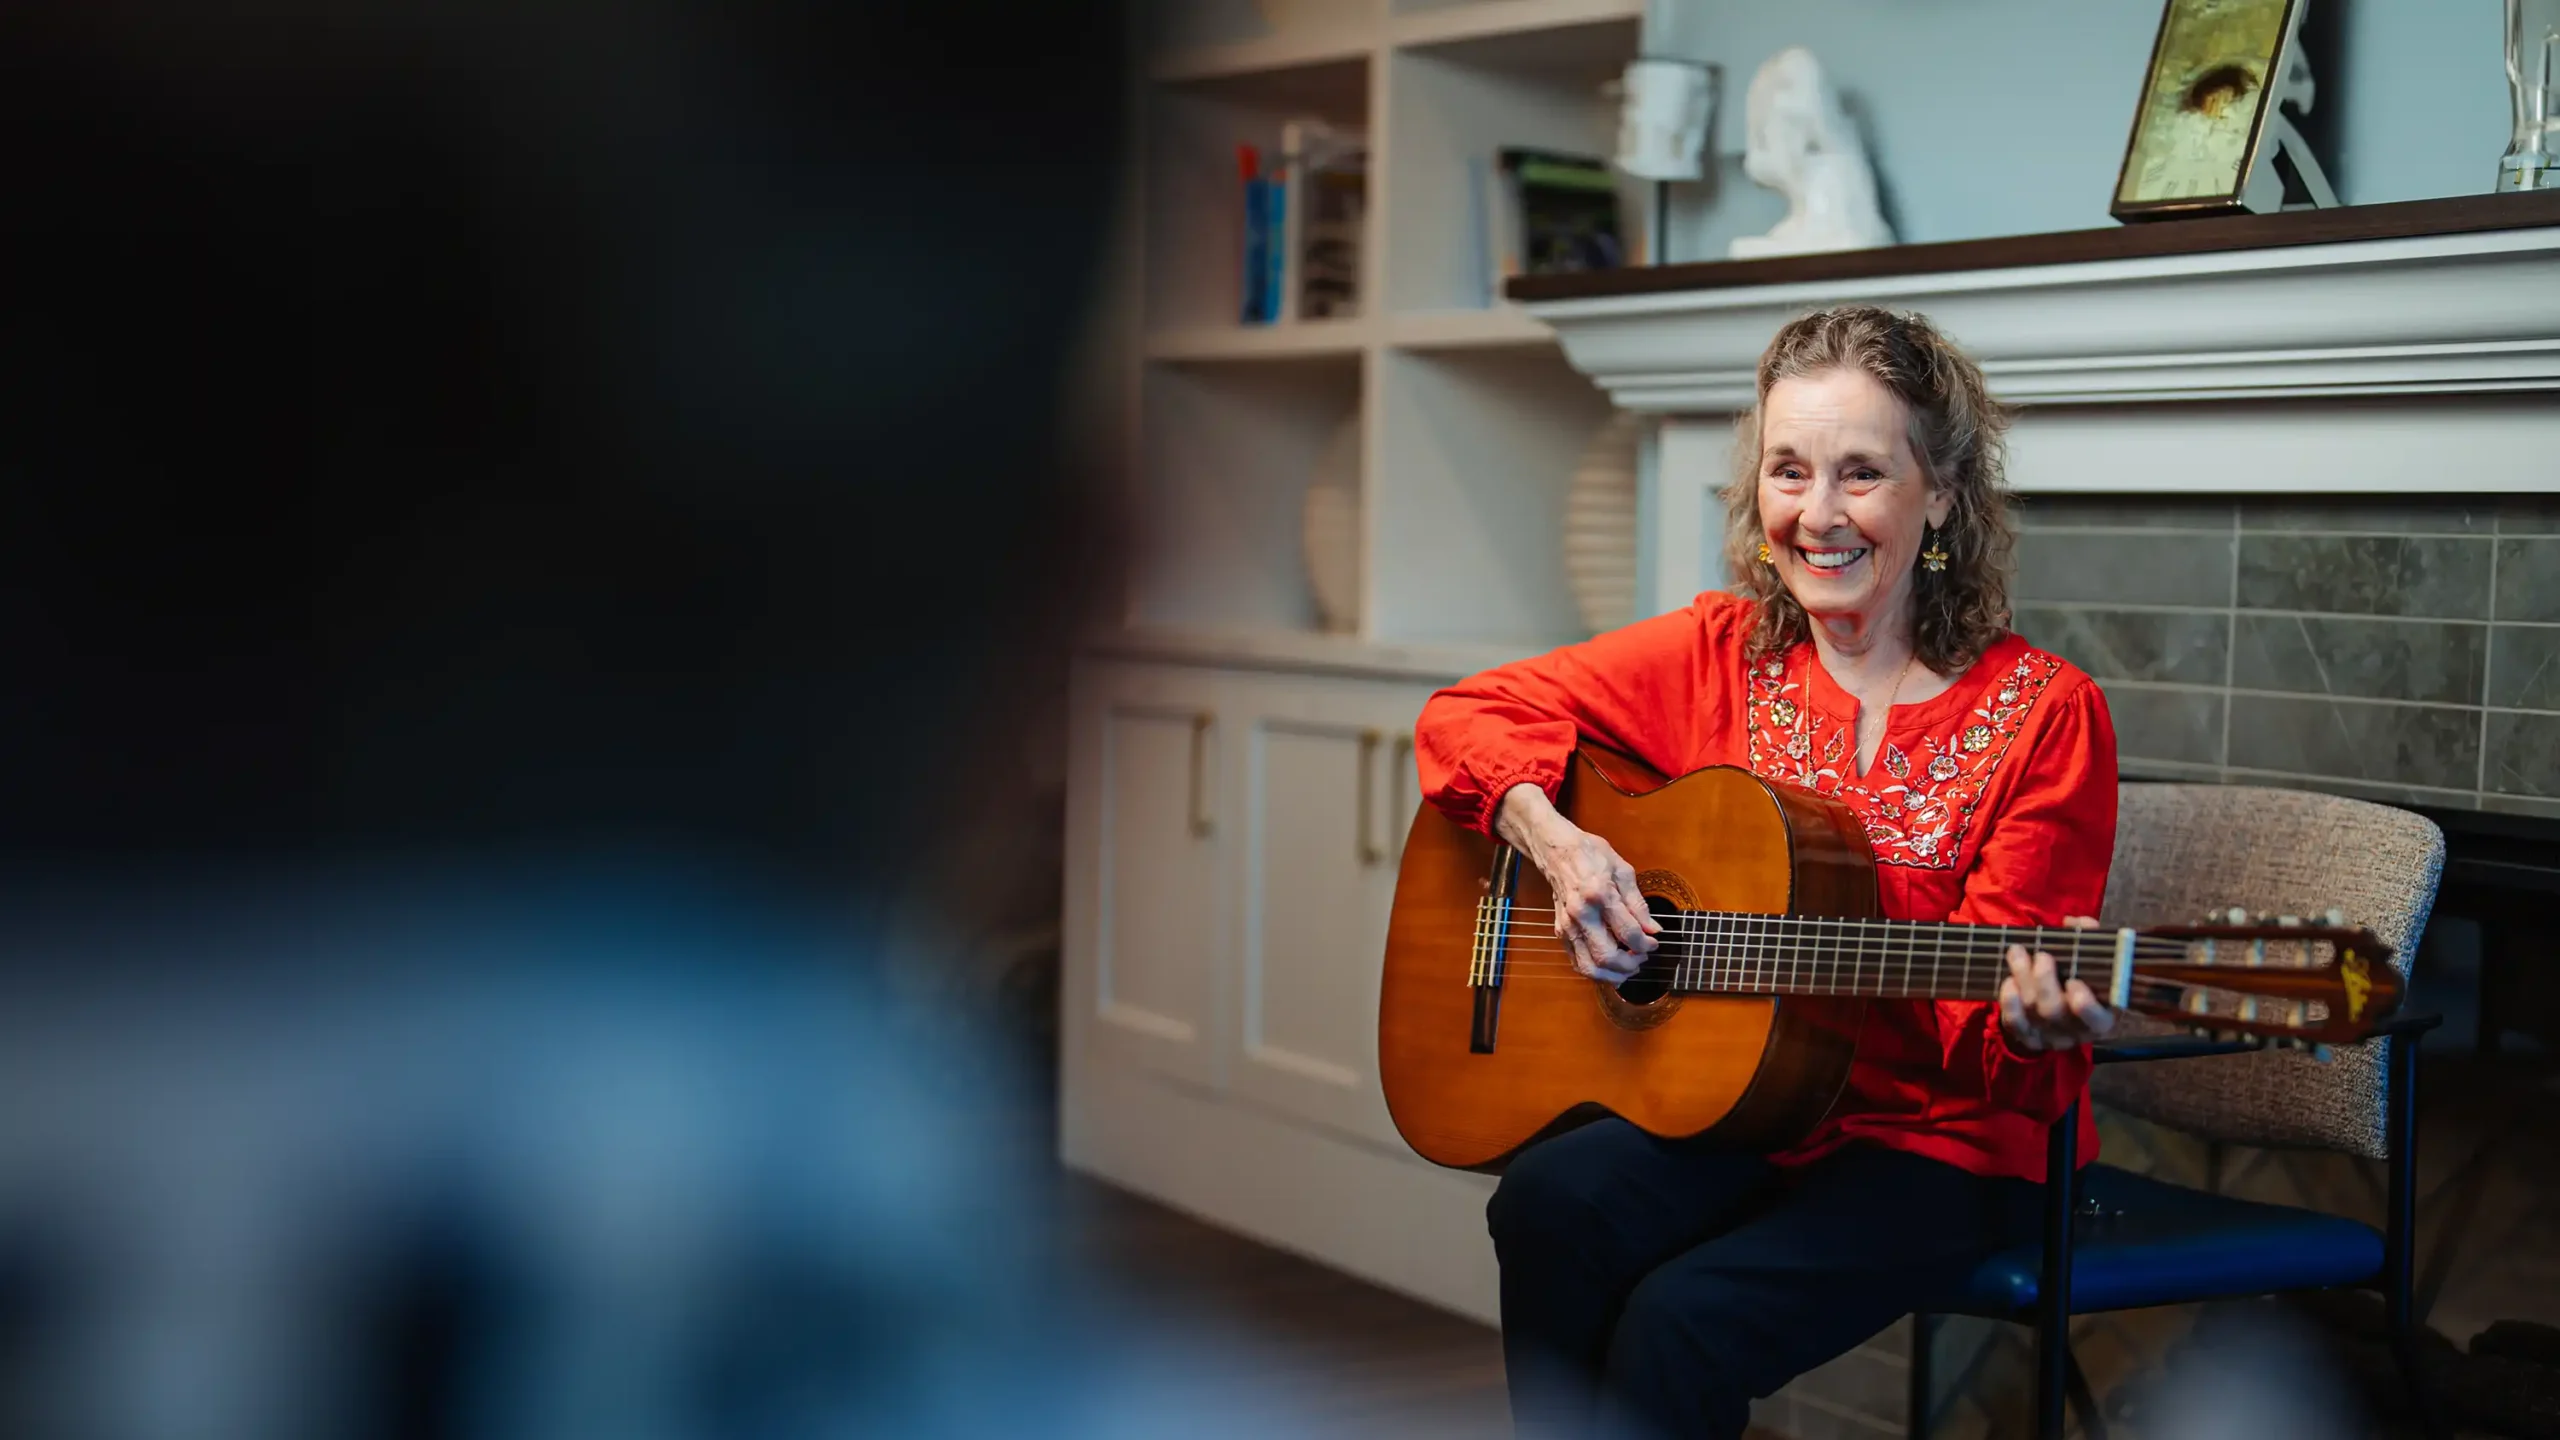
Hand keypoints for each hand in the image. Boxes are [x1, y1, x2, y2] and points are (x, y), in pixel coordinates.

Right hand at [1497, 784, 1657, 984]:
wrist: (1557, 851)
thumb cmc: (1591, 855)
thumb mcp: (1623, 871)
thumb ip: (1639, 904)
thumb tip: (1653, 929)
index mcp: (1599, 894)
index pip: (1628, 932)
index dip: (1646, 944)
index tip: (1654, 943)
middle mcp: (1581, 914)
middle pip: (1606, 956)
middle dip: (1630, 965)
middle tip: (1642, 958)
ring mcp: (1567, 925)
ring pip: (1588, 967)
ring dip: (1612, 975)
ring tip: (1628, 967)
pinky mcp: (1560, 931)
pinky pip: (1577, 962)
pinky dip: (1596, 971)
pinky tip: (1610, 966)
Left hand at [1998, 915, 2116, 1051]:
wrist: (2061, 1009)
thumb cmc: (2080, 977)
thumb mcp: (2092, 961)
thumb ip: (2089, 939)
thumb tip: (2076, 922)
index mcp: (2102, 1017)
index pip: (2096, 1020)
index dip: (2085, 1005)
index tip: (2074, 981)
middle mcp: (2077, 1032)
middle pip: (2054, 1010)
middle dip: (2044, 979)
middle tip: (2042, 955)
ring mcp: (2050, 1037)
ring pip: (2032, 1011)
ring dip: (2022, 977)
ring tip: (2017, 952)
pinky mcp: (2028, 1038)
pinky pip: (2013, 1023)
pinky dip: (2008, 1000)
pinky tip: (2009, 980)